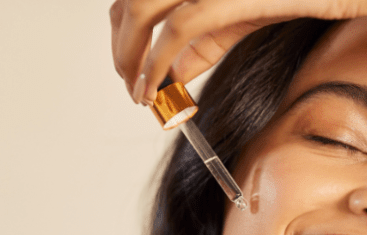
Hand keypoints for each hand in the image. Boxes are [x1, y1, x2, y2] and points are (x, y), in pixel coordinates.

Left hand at [109, 0, 366, 103]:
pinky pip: (177, 30)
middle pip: (129, 0)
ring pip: (140, 11)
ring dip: (130, 57)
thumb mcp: (244, 16)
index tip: (130, 67)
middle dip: (122, 47)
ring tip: (140, 92)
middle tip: (132, 86)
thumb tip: (170, 73)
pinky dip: (155, 64)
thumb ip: (205, 41)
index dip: (124, 32)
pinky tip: (154, 89)